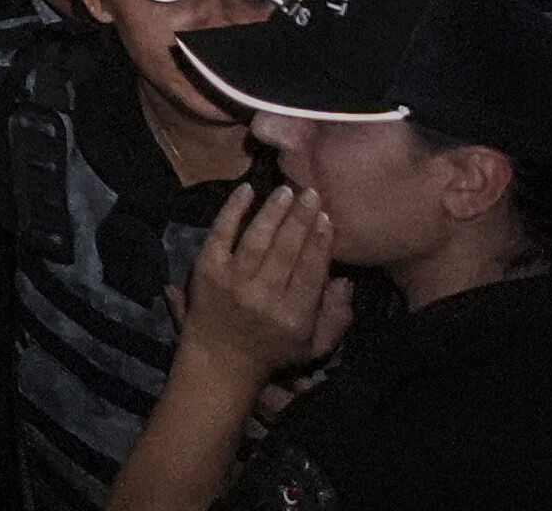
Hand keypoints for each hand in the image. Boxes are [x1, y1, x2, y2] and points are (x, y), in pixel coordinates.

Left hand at [180, 179, 344, 372]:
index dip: (319, 243)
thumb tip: (346, 281)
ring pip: (256, 238)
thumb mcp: (314, 347)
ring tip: (286, 190)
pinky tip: (246, 190)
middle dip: (300, 218)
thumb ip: (336, 318)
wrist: (220, 362)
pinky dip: (232, 210)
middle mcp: (262, 296)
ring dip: (272, 211)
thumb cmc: (273, 351)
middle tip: (312, 192)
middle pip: (285, 249)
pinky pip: (220, 233)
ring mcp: (231, 281)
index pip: (310, 271)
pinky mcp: (205, 270)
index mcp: (292, 316)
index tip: (327, 217)